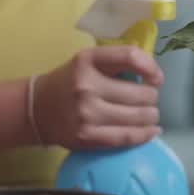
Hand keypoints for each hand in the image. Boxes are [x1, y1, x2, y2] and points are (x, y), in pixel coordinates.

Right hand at [32, 45, 162, 149]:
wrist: (37, 109)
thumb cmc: (69, 82)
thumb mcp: (88, 61)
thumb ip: (118, 60)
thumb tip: (153, 73)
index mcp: (88, 60)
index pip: (130, 57)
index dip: (151, 68)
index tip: (156, 78)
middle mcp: (87, 86)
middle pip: (141, 93)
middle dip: (151, 97)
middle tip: (147, 100)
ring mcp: (86, 114)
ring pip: (139, 116)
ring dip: (151, 116)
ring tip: (148, 114)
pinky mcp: (87, 137)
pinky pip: (127, 137)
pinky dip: (145, 134)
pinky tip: (151, 131)